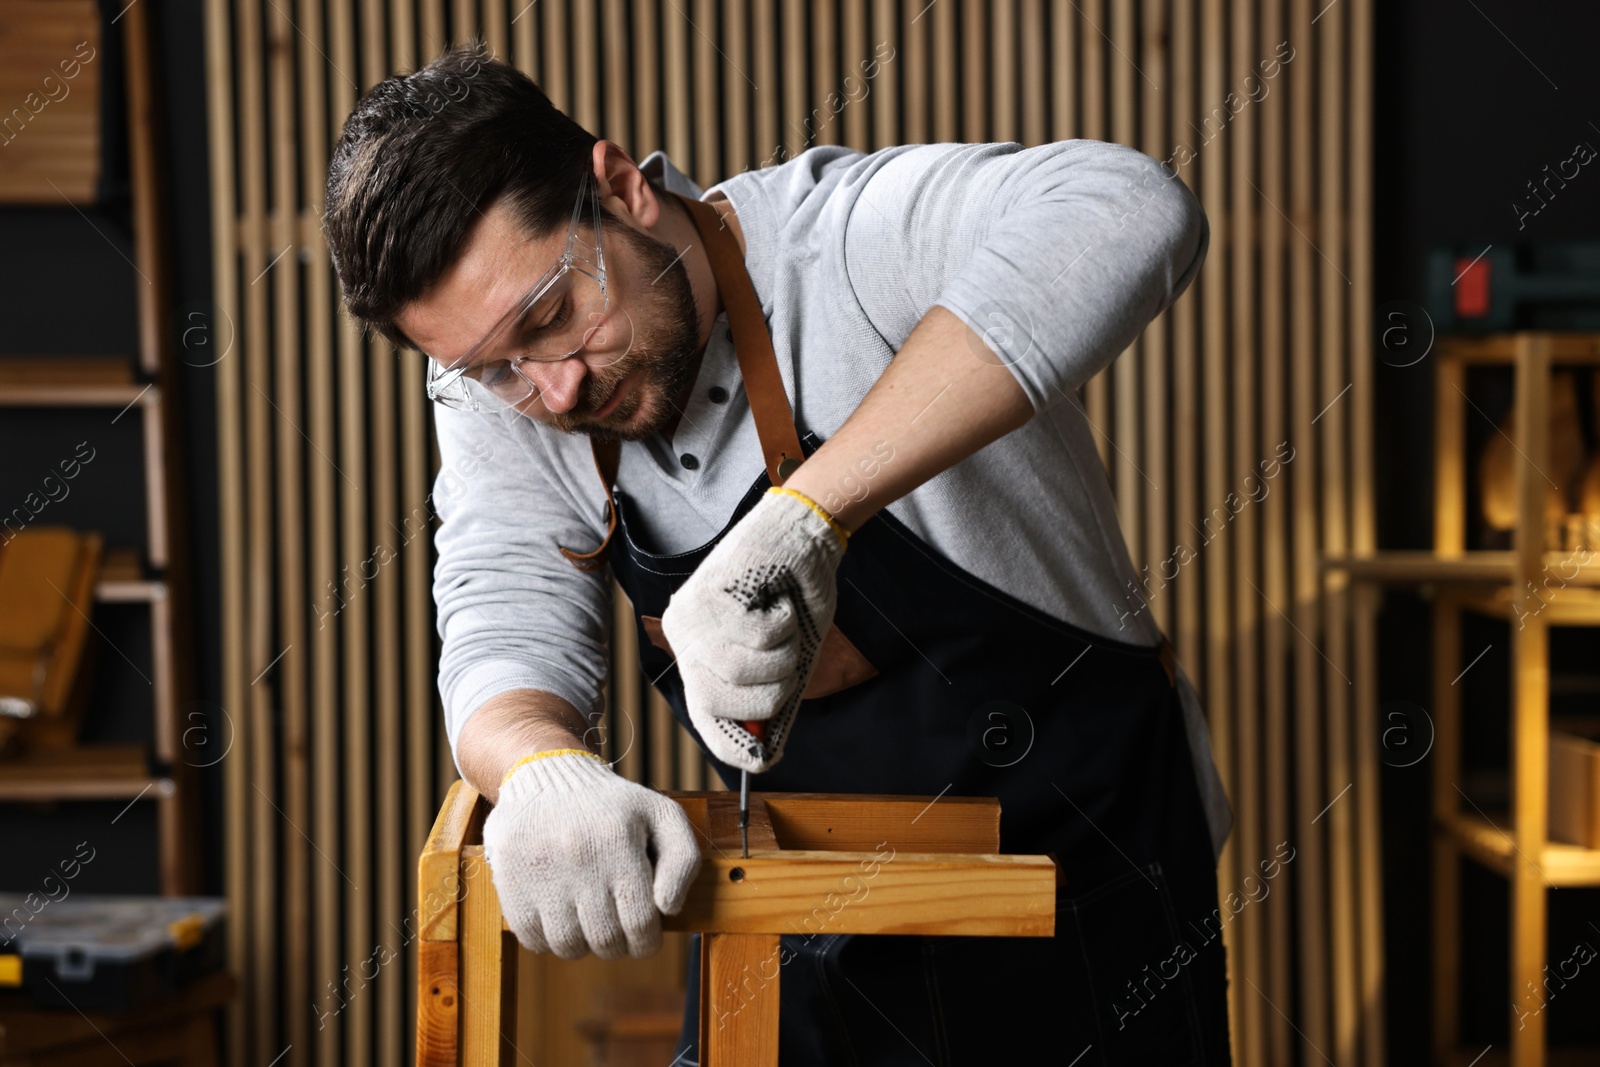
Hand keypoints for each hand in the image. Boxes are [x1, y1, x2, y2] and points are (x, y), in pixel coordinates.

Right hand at [481, 750, 701, 958]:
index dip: (647, 942)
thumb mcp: (662, 815)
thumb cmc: (613, 806)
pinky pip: (532, 938)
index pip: (640, 923)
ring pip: (568, 945)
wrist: (547, 774)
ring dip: (584, 944)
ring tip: (589, 921)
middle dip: (618, 945)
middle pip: (605, 940)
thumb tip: (667, 908)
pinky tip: (560, 916)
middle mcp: (578, 855)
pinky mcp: (508, 877)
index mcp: (619, 841)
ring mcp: (539, 868)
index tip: (645, 937)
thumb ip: (683, 860)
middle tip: (618, 931)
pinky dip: (549, 939)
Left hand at [660, 487, 847, 773]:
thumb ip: (768, 702)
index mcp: (698, 660)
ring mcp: (691, 615)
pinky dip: (783, 624)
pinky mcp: (707, 590)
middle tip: (790, 662)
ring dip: (782, 654)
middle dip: (770, 692)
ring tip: (786, 628)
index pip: (703, 718)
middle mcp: (683, 640)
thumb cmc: (792, 598)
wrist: (800, 535)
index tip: (763, 758)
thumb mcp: (783, 660)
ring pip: (739, 669)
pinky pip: (756, 636)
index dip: (733, 746)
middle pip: (721, 700)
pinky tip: (779, 604)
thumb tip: (763, 755)